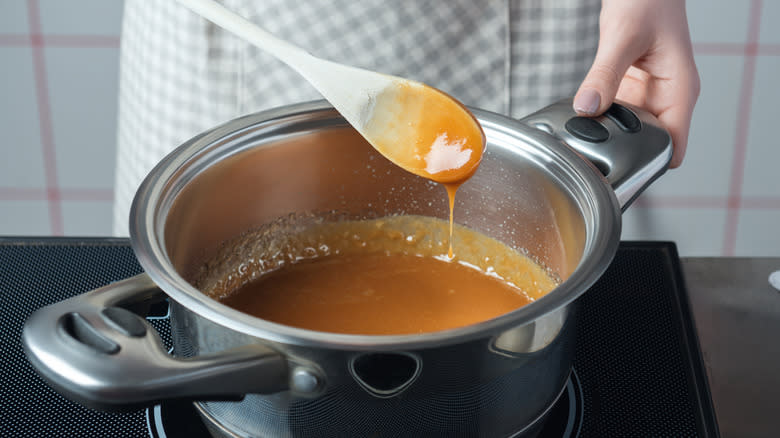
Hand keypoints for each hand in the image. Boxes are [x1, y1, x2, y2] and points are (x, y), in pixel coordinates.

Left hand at [573, 0, 699, 167]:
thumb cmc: (647, 2)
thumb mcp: (623, 39)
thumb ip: (605, 75)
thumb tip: (587, 107)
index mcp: (679, 90)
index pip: (672, 145)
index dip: (649, 163)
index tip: (622, 173)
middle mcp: (666, 96)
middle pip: (647, 143)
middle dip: (622, 151)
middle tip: (591, 155)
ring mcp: (647, 94)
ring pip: (628, 130)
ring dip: (608, 134)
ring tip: (584, 136)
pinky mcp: (630, 88)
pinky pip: (615, 112)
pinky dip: (601, 117)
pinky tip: (584, 117)